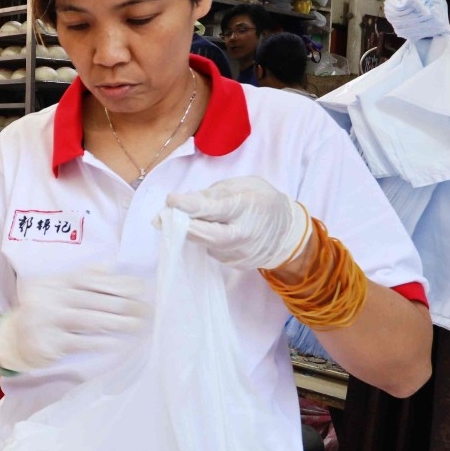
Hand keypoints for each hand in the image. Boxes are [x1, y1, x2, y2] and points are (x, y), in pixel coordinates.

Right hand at [0, 267, 150, 373]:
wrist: (11, 339)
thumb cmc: (43, 314)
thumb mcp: (57, 291)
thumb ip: (82, 279)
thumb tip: (111, 265)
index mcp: (55, 282)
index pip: (89, 280)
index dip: (116, 283)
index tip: (140, 287)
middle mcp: (49, 297)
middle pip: (93, 300)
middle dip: (123, 305)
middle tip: (147, 309)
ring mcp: (47, 319)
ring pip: (89, 320)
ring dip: (117, 323)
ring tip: (139, 325)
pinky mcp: (47, 342)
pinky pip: (79, 341)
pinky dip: (100, 342)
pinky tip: (118, 342)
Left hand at [165, 176, 311, 270]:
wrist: (287, 233)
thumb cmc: (264, 202)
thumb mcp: (245, 185)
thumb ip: (216, 193)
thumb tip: (185, 200)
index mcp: (248, 210)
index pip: (215, 210)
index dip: (190, 206)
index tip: (170, 200)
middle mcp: (244, 237)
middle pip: (206, 235)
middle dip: (181, 225)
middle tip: (162, 216)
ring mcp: (238, 254)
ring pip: (205, 243)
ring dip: (190, 231)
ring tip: (185, 218)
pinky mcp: (233, 264)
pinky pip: (210, 249)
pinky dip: (202, 239)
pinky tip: (205, 229)